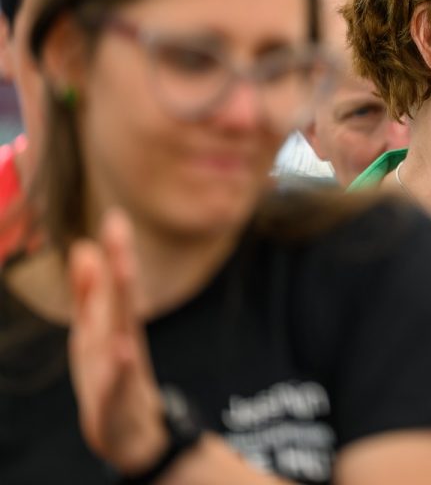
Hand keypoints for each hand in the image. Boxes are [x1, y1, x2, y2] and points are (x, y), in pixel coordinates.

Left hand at [68, 208, 168, 474]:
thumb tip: (82, 247)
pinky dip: (122, 366)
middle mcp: (123, 340)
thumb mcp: (93, 331)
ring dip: (123, 301)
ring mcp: (123, 369)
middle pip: (122, 297)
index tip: (115, 216)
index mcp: (114, 325)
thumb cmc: (110, 378)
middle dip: (121, 261)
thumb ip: (88, 291)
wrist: (129, 434)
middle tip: (119, 226)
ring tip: (121, 270)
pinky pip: (120, 382)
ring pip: (124, 331)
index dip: (115, 250)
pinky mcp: (117, 400)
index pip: (116, 283)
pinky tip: (123, 349)